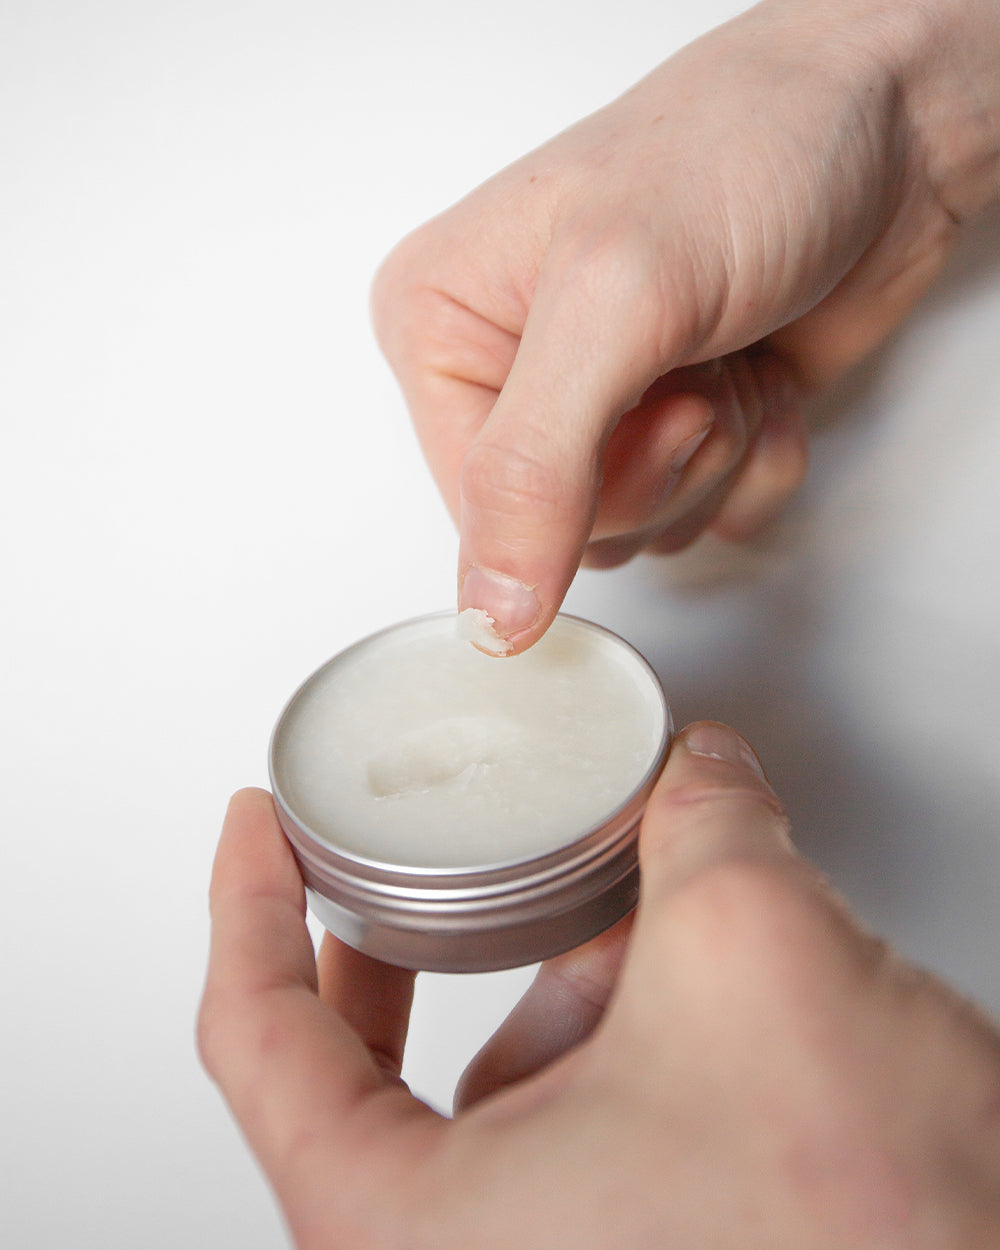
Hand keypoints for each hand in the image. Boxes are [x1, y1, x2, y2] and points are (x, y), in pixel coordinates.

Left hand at [199, 722, 999, 1248]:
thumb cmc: (869, 1231)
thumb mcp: (750, 952)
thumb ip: (702, 823)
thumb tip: (700, 771)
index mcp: (414, 1232)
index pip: (260, 1044)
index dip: (246, 906)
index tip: (255, 827)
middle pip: (352, 1079)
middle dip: (381, 946)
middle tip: (360, 864)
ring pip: (486, 1098)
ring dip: (533, 985)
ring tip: (588, 904)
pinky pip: (568, 1130)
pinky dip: (598, 1037)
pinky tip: (656, 974)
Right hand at [372, 0, 998, 651]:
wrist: (885, 125)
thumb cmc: (743, 149)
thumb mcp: (615, 299)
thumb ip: (534, 467)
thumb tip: (490, 610)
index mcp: (443, 328)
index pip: (477, 513)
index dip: (579, 489)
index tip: (639, 398)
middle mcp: (511, 374)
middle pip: (567, 532)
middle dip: (661, 461)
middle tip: (690, 364)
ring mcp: (597, 407)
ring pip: (643, 531)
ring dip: (717, 454)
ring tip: (725, 348)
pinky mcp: (675, 429)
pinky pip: (712, 518)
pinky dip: (762, 458)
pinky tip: (760, 370)